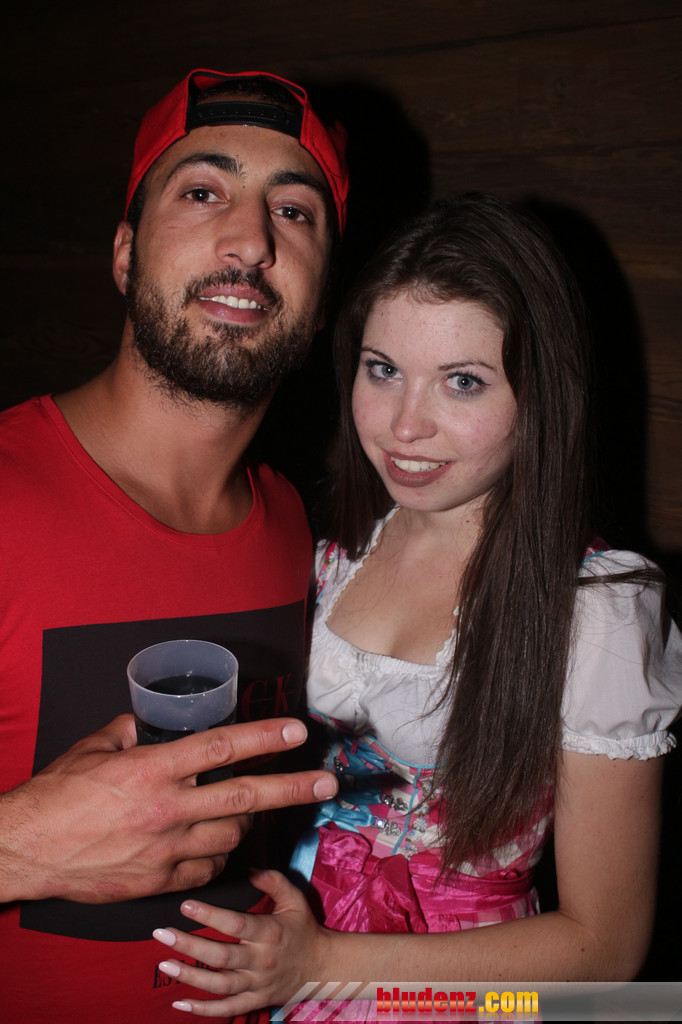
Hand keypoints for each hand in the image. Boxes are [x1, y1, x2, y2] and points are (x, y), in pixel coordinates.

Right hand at [0, 715, 336, 903]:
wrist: (26, 851)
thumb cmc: (56, 796)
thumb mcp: (93, 749)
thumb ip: (129, 732)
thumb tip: (147, 721)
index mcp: (153, 768)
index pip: (223, 746)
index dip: (265, 736)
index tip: (296, 729)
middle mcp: (168, 808)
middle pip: (244, 797)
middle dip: (291, 788)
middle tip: (327, 782)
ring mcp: (166, 849)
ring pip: (231, 836)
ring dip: (249, 823)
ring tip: (254, 812)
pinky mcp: (160, 880)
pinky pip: (208, 868)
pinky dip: (218, 855)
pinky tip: (215, 845)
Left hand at [153, 869, 329, 1015]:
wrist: (322, 967)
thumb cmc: (304, 929)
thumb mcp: (294, 899)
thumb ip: (273, 881)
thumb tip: (249, 869)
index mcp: (269, 933)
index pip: (235, 924)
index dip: (209, 916)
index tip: (185, 905)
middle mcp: (261, 961)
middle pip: (220, 956)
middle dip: (188, 945)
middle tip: (162, 934)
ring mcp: (257, 984)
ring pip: (219, 985)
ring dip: (190, 976)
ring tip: (164, 963)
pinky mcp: (254, 1001)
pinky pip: (226, 1009)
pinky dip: (202, 1010)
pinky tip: (179, 1003)